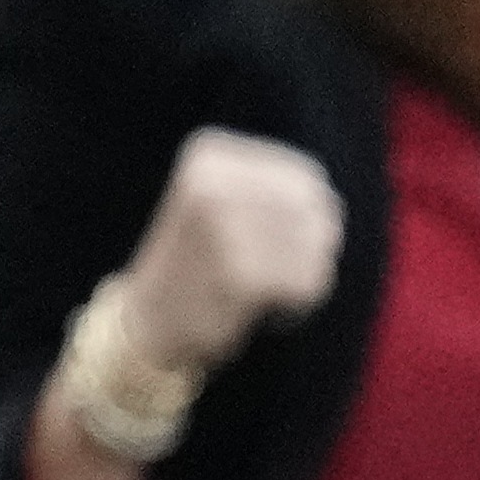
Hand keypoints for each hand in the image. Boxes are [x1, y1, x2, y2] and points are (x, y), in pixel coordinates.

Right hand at [117, 128, 345, 370]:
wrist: (149, 322)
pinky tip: (269, 308)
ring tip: (269, 288)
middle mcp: (214, 184)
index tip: (277, 242)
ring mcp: (223, 227)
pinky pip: (307, 283)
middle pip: (317, 211)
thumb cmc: (201, 262)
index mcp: (210, 156)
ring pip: (317, 246)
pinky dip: (300, 302)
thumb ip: (277, 189)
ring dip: (307, 276)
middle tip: (277, 273)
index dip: (314, 216)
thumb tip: (331, 200)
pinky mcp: (238, 274)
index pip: (307, 178)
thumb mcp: (224, 203)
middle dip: (314, 248)